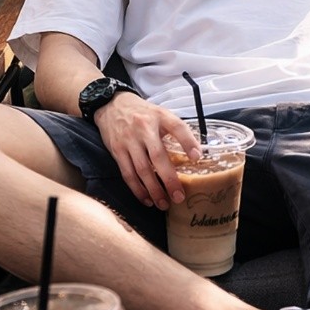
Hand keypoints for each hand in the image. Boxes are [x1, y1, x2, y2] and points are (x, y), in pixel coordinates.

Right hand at [94, 94, 201, 209]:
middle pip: (158, 156)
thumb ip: (175, 130)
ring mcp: (129, 140)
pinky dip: (137, 189)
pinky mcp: (117, 151)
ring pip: (142, 170)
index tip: (197, 158)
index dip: (188, 142)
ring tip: (164, 204)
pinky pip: (128, 174)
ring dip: (153, 189)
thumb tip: (196, 153)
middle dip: (169, 179)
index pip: (177, 127)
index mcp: (160, 117)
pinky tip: (147, 199)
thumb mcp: (161, 114)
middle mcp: (144, 128)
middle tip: (179, 196)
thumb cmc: (142, 113)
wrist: (112, 105)